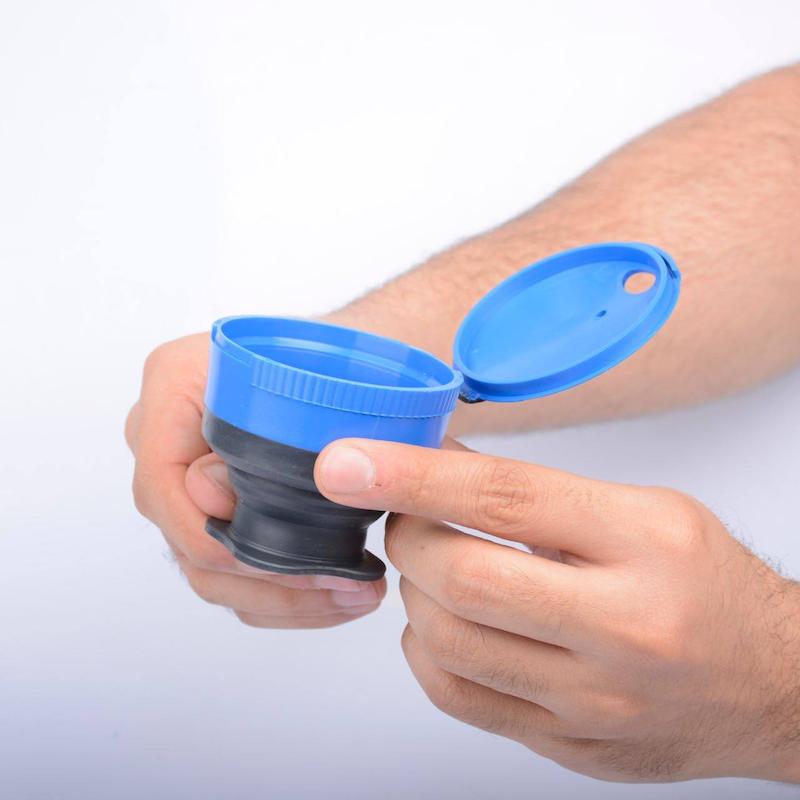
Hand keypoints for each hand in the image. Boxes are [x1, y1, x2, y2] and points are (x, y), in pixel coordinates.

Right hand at [125, 333, 385, 627]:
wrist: (355, 358)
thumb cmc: (340, 359)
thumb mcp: (311, 380)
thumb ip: (258, 435)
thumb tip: (212, 498)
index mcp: (174, 383)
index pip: (163, 484)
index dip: (218, 538)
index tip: (295, 561)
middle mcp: (168, 434)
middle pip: (186, 539)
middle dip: (269, 581)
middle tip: (343, 588)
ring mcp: (187, 477)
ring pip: (210, 570)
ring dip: (284, 598)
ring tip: (354, 598)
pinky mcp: (216, 510)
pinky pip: (231, 572)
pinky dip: (282, 597)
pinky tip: (334, 599)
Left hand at [314, 438, 799, 781]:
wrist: (773, 682)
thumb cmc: (706, 581)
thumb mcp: (639, 510)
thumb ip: (537, 493)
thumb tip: (436, 465)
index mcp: (643, 544)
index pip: (503, 498)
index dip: (410, 474)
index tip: (347, 462)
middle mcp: (622, 628)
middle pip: (460, 579)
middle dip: (407, 536)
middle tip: (406, 516)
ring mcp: (595, 701)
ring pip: (446, 642)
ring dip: (415, 592)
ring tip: (436, 568)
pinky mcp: (572, 747)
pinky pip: (459, 698)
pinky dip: (429, 650)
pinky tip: (448, 623)